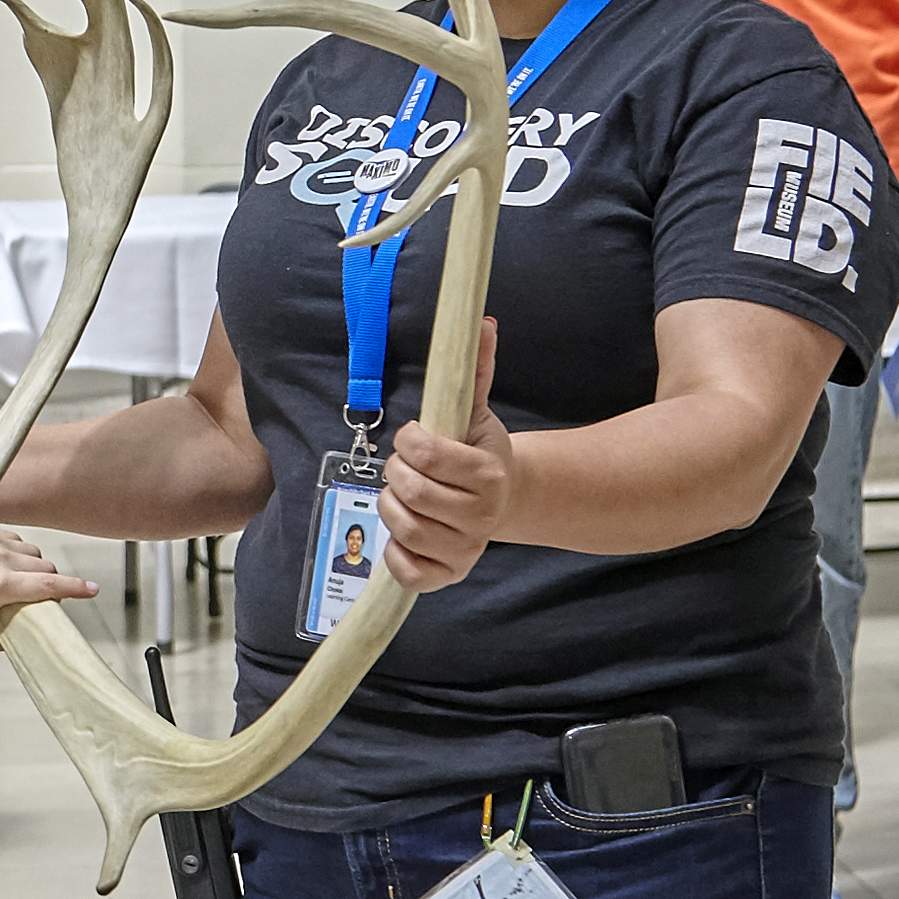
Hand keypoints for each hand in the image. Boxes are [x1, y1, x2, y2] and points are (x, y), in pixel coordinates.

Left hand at [0, 526, 97, 654]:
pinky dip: (18, 554)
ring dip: (33, 568)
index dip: (75, 589)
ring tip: (16, 585)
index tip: (93, 590)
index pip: (48, 584)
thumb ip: (16, 633)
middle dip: (49, 583)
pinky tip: (4, 568)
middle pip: (45, 566)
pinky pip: (16, 540)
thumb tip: (40, 624)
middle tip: (37, 601)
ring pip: (33, 551)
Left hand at [381, 319, 512, 592]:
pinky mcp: (448, 575)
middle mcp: (482, 515)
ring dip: (392, 506)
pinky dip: (396, 553)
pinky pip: (407, 571)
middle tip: (410, 468)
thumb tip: (481, 323)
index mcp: (488, 473)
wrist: (505, 499)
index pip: (424, 453)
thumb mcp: (475, 411)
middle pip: (408, 490)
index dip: (410, 441)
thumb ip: (475, 369)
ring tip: (408, 496)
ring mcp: (466, 549)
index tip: (417, 438)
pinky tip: (406, 533)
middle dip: (397, 473)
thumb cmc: (479, 451)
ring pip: (402, 526)